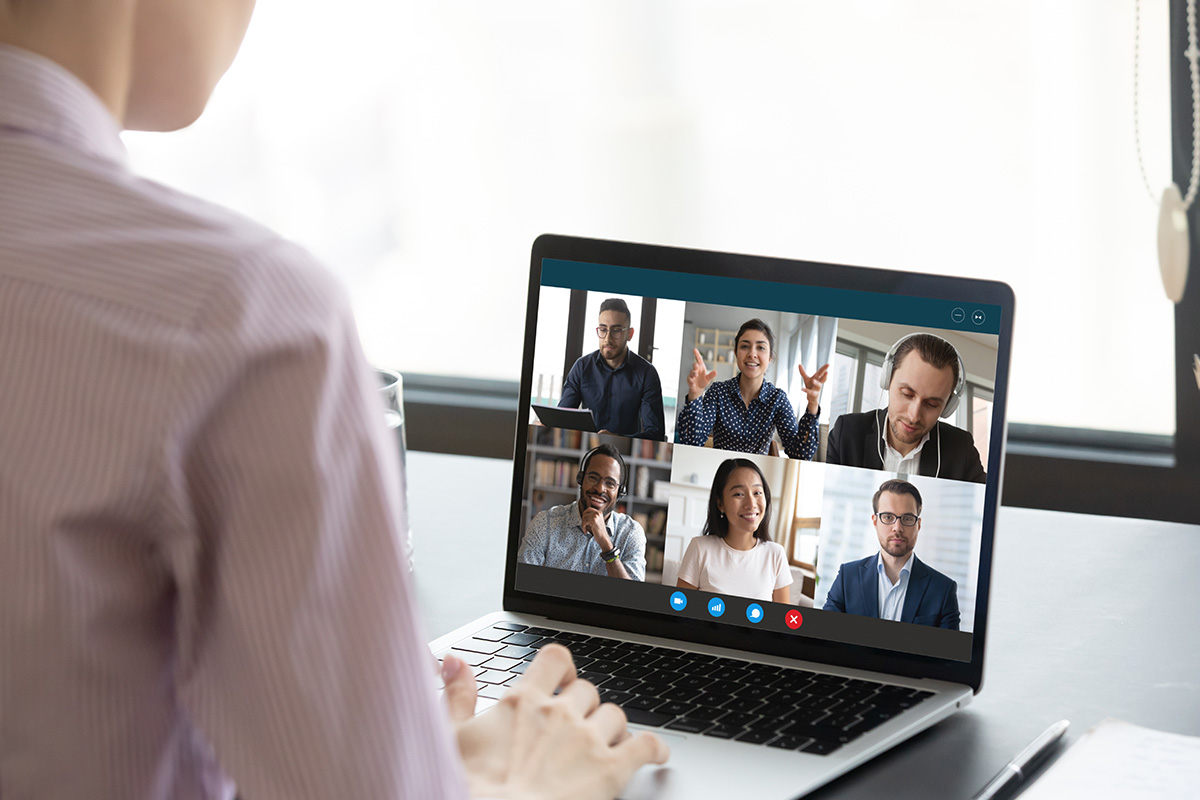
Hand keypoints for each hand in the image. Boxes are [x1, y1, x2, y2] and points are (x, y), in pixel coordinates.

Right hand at [443, 645, 668, 799]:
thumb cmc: (472, 788)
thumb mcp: (451, 738)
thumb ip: (456, 695)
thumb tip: (454, 662)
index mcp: (524, 702)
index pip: (555, 658)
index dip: (563, 667)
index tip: (564, 677)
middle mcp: (560, 713)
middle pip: (588, 690)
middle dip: (585, 707)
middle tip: (577, 726)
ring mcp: (588, 740)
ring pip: (615, 715)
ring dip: (612, 729)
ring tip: (605, 744)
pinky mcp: (611, 770)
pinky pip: (646, 745)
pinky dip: (654, 748)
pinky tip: (655, 754)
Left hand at [580, 508, 613, 550]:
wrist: (603, 537)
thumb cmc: (598, 531)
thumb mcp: (595, 521)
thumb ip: (591, 517)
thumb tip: (583, 515)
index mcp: (599, 512)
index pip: (588, 509)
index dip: (584, 514)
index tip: (584, 521)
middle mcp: (598, 513)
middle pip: (585, 513)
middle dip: (583, 520)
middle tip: (584, 526)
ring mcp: (596, 516)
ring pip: (584, 518)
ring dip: (583, 525)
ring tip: (585, 529)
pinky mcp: (594, 521)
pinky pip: (584, 522)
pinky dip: (583, 527)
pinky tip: (586, 532)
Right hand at [686, 348, 717, 400]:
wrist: (698, 389)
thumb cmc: (703, 381)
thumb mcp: (708, 379)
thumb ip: (711, 375)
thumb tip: (716, 372)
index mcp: (700, 367)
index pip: (698, 359)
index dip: (697, 354)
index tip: (694, 349)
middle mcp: (695, 370)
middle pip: (694, 366)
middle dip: (695, 365)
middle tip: (696, 365)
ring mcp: (692, 375)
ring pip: (691, 373)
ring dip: (693, 373)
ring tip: (696, 375)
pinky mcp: (690, 381)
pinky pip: (690, 380)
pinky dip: (691, 382)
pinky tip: (693, 384)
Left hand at [797, 362, 828, 413]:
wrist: (812, 398)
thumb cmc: (810, 386)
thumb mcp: (807, 379)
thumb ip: (803, 372)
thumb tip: (799, 364)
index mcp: (817, 378)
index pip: (821, 372)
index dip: (824, 368)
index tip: (828, 364)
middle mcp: (819, 383)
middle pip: (823, 379)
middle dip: (825, 375)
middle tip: (827, 372)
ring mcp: (817, 389)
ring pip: (818, 386)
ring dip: (816, 383)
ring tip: (813, 380)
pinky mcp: (813, 394)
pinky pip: (810, 392)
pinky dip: (806, 390)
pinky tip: (802, 389)